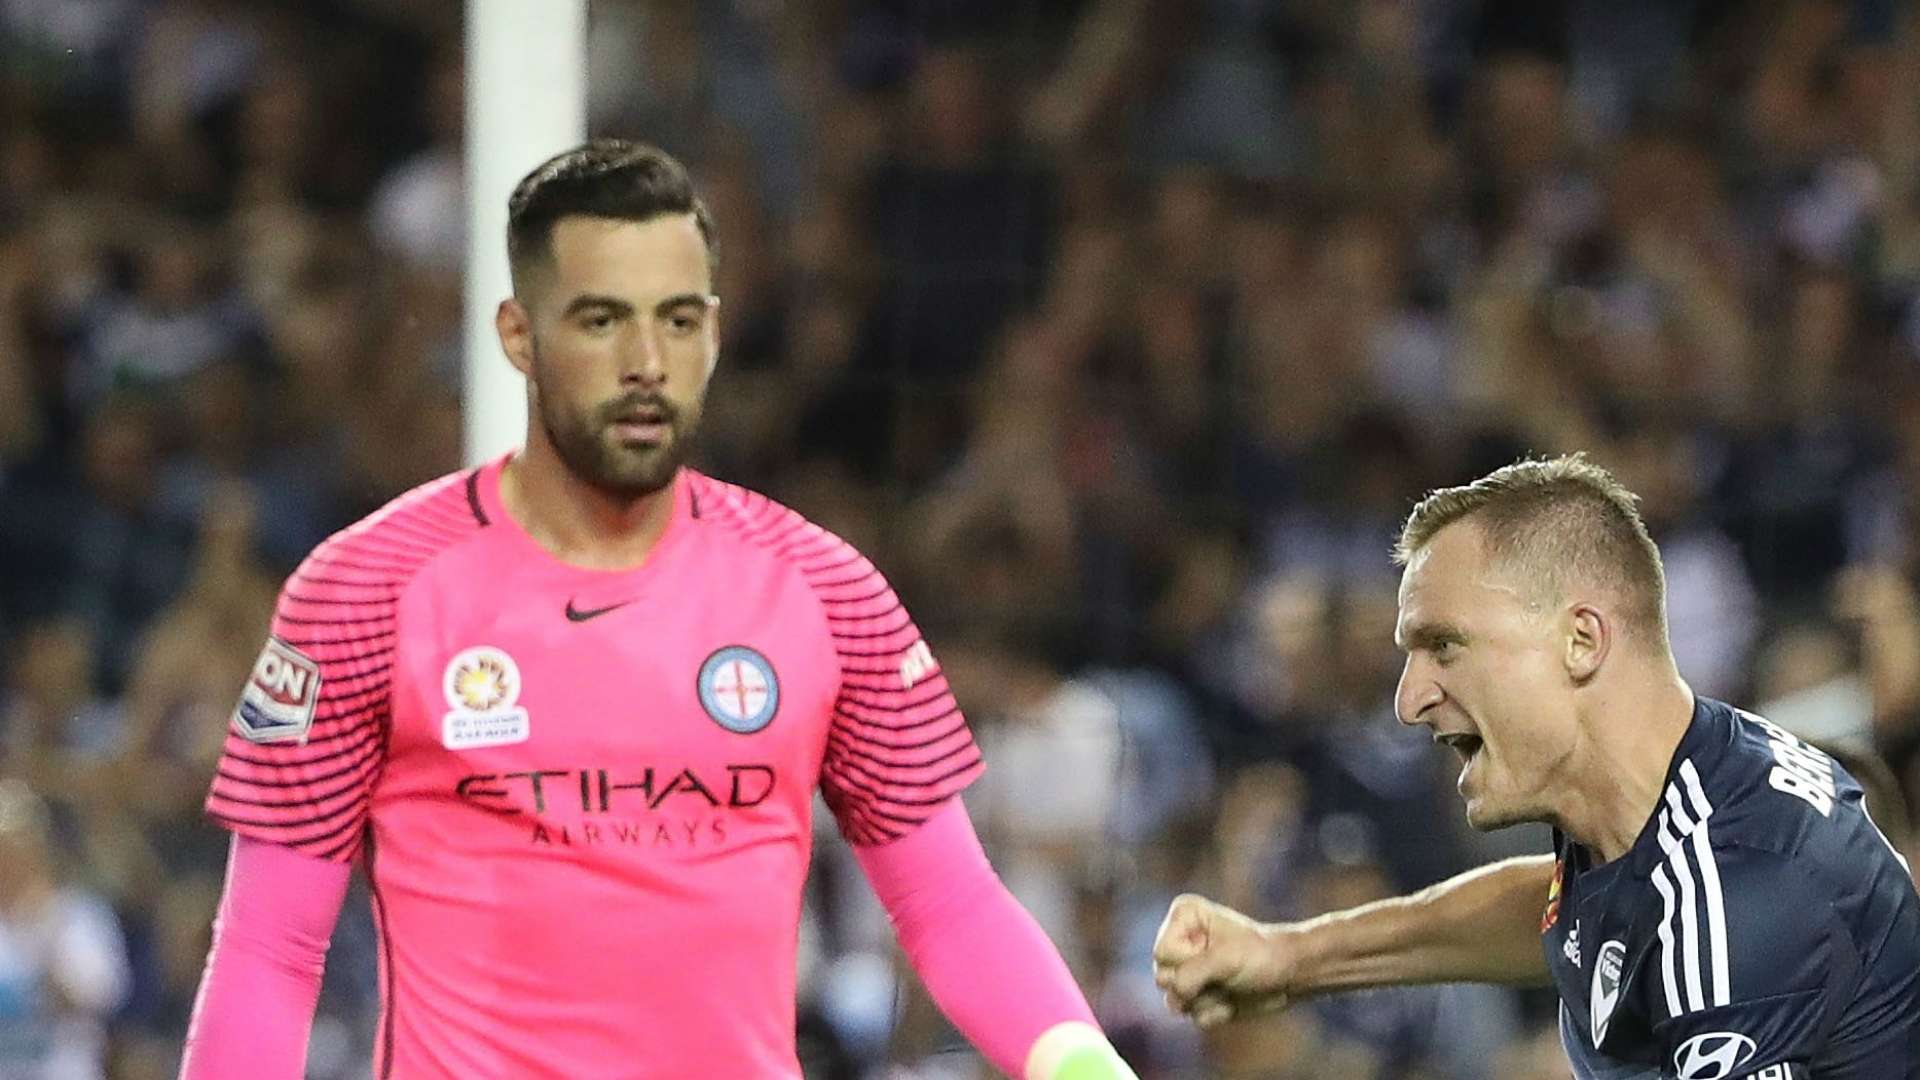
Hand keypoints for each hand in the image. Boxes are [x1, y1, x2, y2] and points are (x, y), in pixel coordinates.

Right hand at [1151, 893, 1298, 1028]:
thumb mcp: (1225, 959)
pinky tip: (1231, 999)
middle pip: (1162, 977)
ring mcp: (1185, 968)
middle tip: (1224, 972)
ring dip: (1205, 1000)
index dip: (1188, 961)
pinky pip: (1190, 1014)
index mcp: (1182, 917)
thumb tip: (1173, 997)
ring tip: (1228, 985)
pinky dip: (1214, 1013)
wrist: (1288, 976)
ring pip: (1173, 1000)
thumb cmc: (1260, 955)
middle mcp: (1179, 940)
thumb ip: (1191, 974)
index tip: (1216, 952)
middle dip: (1195, 983)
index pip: (1162, 952)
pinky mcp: (1195, 993)